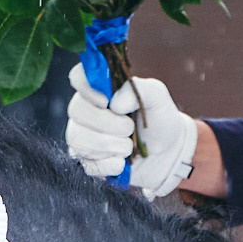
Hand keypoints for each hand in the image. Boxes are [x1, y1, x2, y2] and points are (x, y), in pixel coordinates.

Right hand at [65, 63, 198, 199]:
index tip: (106, 101)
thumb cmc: (158, 119)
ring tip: (129, 147)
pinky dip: (110, 164)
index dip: (87, 87)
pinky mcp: (86, 161)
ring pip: (79, 139)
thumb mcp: (157, 97)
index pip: (78, 77)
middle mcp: (85, 110)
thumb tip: (115, 103)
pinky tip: (123, 162)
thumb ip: (140, 89)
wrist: (165, 153)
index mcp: (100, 88)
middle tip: (129, 128)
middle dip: (106, 122)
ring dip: (110, 145)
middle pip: (76, 110)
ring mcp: (82, 136)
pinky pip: (88, 164)